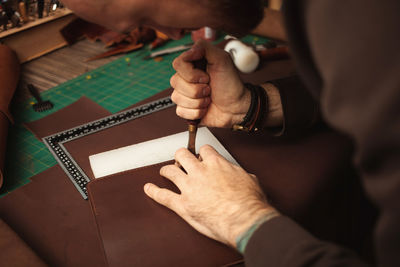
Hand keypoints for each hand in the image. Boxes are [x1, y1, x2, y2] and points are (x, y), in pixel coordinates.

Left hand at [144, 145, 275, 246]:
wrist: (244, 219)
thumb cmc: (250, 202)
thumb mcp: (250, 180)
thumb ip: (239, 174)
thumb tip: (241, 175)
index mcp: (216, 164)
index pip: (204, 150)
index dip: (202, 153)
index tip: (202, 157)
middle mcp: (200, 172)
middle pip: (182, 154)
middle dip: (181, 156)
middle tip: (181, 160)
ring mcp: (189, 187)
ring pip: (170, 171)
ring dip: (166, 170)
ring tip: (165, 171)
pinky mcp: (183, 205)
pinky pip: (163, 196)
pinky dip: (153, 192)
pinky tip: (149, 188)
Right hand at [170, 40, 250, 127]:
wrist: (237, 108)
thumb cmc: (231, 84)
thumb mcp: (222, 60)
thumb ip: (205, 48)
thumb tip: (190, 50)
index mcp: (193, 64)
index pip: (177, 64)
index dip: (191, 73)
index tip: (207, 77)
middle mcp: (186, 78)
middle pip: (175, 82)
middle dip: (196, 89)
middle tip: (209, 89)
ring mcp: (185, 94)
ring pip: (176, 97)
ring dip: (198, 102)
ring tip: (209, 99)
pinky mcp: (185, 109)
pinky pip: (180, 111)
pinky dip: (195, 112)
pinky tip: (204, 109)